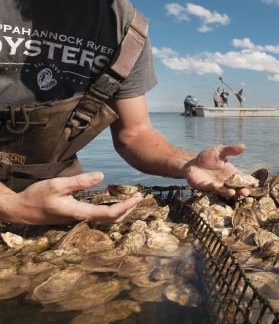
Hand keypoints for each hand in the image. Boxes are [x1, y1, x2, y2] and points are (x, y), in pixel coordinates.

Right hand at [0, 172, 142, 224]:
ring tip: (132, 200)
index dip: (125, 206)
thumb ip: (80, 181)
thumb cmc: (37, 196)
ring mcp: (79, 218)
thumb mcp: (57, 185)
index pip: (109, 213)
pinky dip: (111, 210)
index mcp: (79, 212)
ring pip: (106, 219)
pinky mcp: (76, 216)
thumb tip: (102, 176)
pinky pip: (98, 216)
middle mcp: (81, 218)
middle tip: (140, 197)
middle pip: (112, 219)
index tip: (136, 197)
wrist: (20, 210)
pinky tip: (113, 200)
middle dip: (128, 209)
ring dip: (121, 210)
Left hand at [183, 143, 250, 196]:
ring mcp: (216, 185)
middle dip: (241, 191)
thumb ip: (231, 150)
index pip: (242, 178)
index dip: (249, 181)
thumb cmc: (207, 157)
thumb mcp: (220, 151)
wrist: (192, 163)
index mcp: (231, 172)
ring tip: (233, 192)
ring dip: (229, 192)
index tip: (256, 183)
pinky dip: (213, 187)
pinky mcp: (205, 186)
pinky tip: (216, 185)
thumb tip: (243, 146)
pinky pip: (210, 187)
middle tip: (246, 192)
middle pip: (236, 187)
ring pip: (224, 191)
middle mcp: (225, 181)